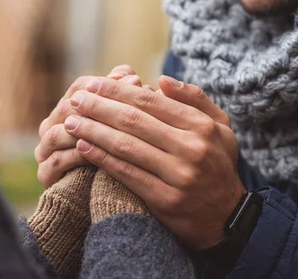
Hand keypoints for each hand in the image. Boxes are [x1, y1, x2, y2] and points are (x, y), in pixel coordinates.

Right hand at [35, 65, 148, 187]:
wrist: (113, 197)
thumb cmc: (124, 152)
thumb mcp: (130, 123)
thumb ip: (128, 97)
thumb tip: (128, 75)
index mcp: (70, 108)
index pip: (80, 87)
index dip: (106, 84)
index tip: (134, 82)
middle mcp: (52, 126)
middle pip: (65, 108)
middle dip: (96, 106)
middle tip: (126, 106)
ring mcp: (46, 150)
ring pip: (55, 133)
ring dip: (80, 130)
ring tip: (107, 131)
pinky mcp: (46, 175)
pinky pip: (55, 161)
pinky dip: (74, 156)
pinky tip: (93, 153)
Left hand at [64, 75, 245, 249]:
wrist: (227, 216)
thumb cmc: (217, 163)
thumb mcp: (220, 126)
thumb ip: (195, 99)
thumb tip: (162, 80)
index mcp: (201, 125)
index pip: (150, 101)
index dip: (118, 91)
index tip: (94, 84)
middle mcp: (191, 148)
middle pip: (134, 120)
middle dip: (99, 107)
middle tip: (75, 99)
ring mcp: (178, 175)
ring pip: (126, 146)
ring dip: (93, 131)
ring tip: (71, 121)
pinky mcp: (165, 199)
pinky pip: (126, 173)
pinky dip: (101, 158)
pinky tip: (83, 147)